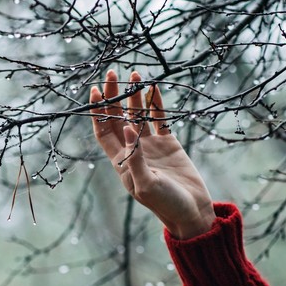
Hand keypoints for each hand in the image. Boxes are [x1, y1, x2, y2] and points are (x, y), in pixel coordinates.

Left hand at [90, 70, 215, 238]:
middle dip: (113, 96)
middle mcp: (133, 150)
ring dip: (134, 95)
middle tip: (112, 73)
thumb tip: (127, 128)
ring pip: (139, 114)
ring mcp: (151, 145)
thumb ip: (135, 158)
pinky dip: (156, 103)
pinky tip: (153, 87)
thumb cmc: (166, 204)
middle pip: (118, 117)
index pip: (103, 131)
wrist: (191, 211)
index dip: (97, 111)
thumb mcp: (146, 184)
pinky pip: (160, 118)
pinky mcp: (169, 143)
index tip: (94, 90)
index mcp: (121, 161)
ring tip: (134, 74)